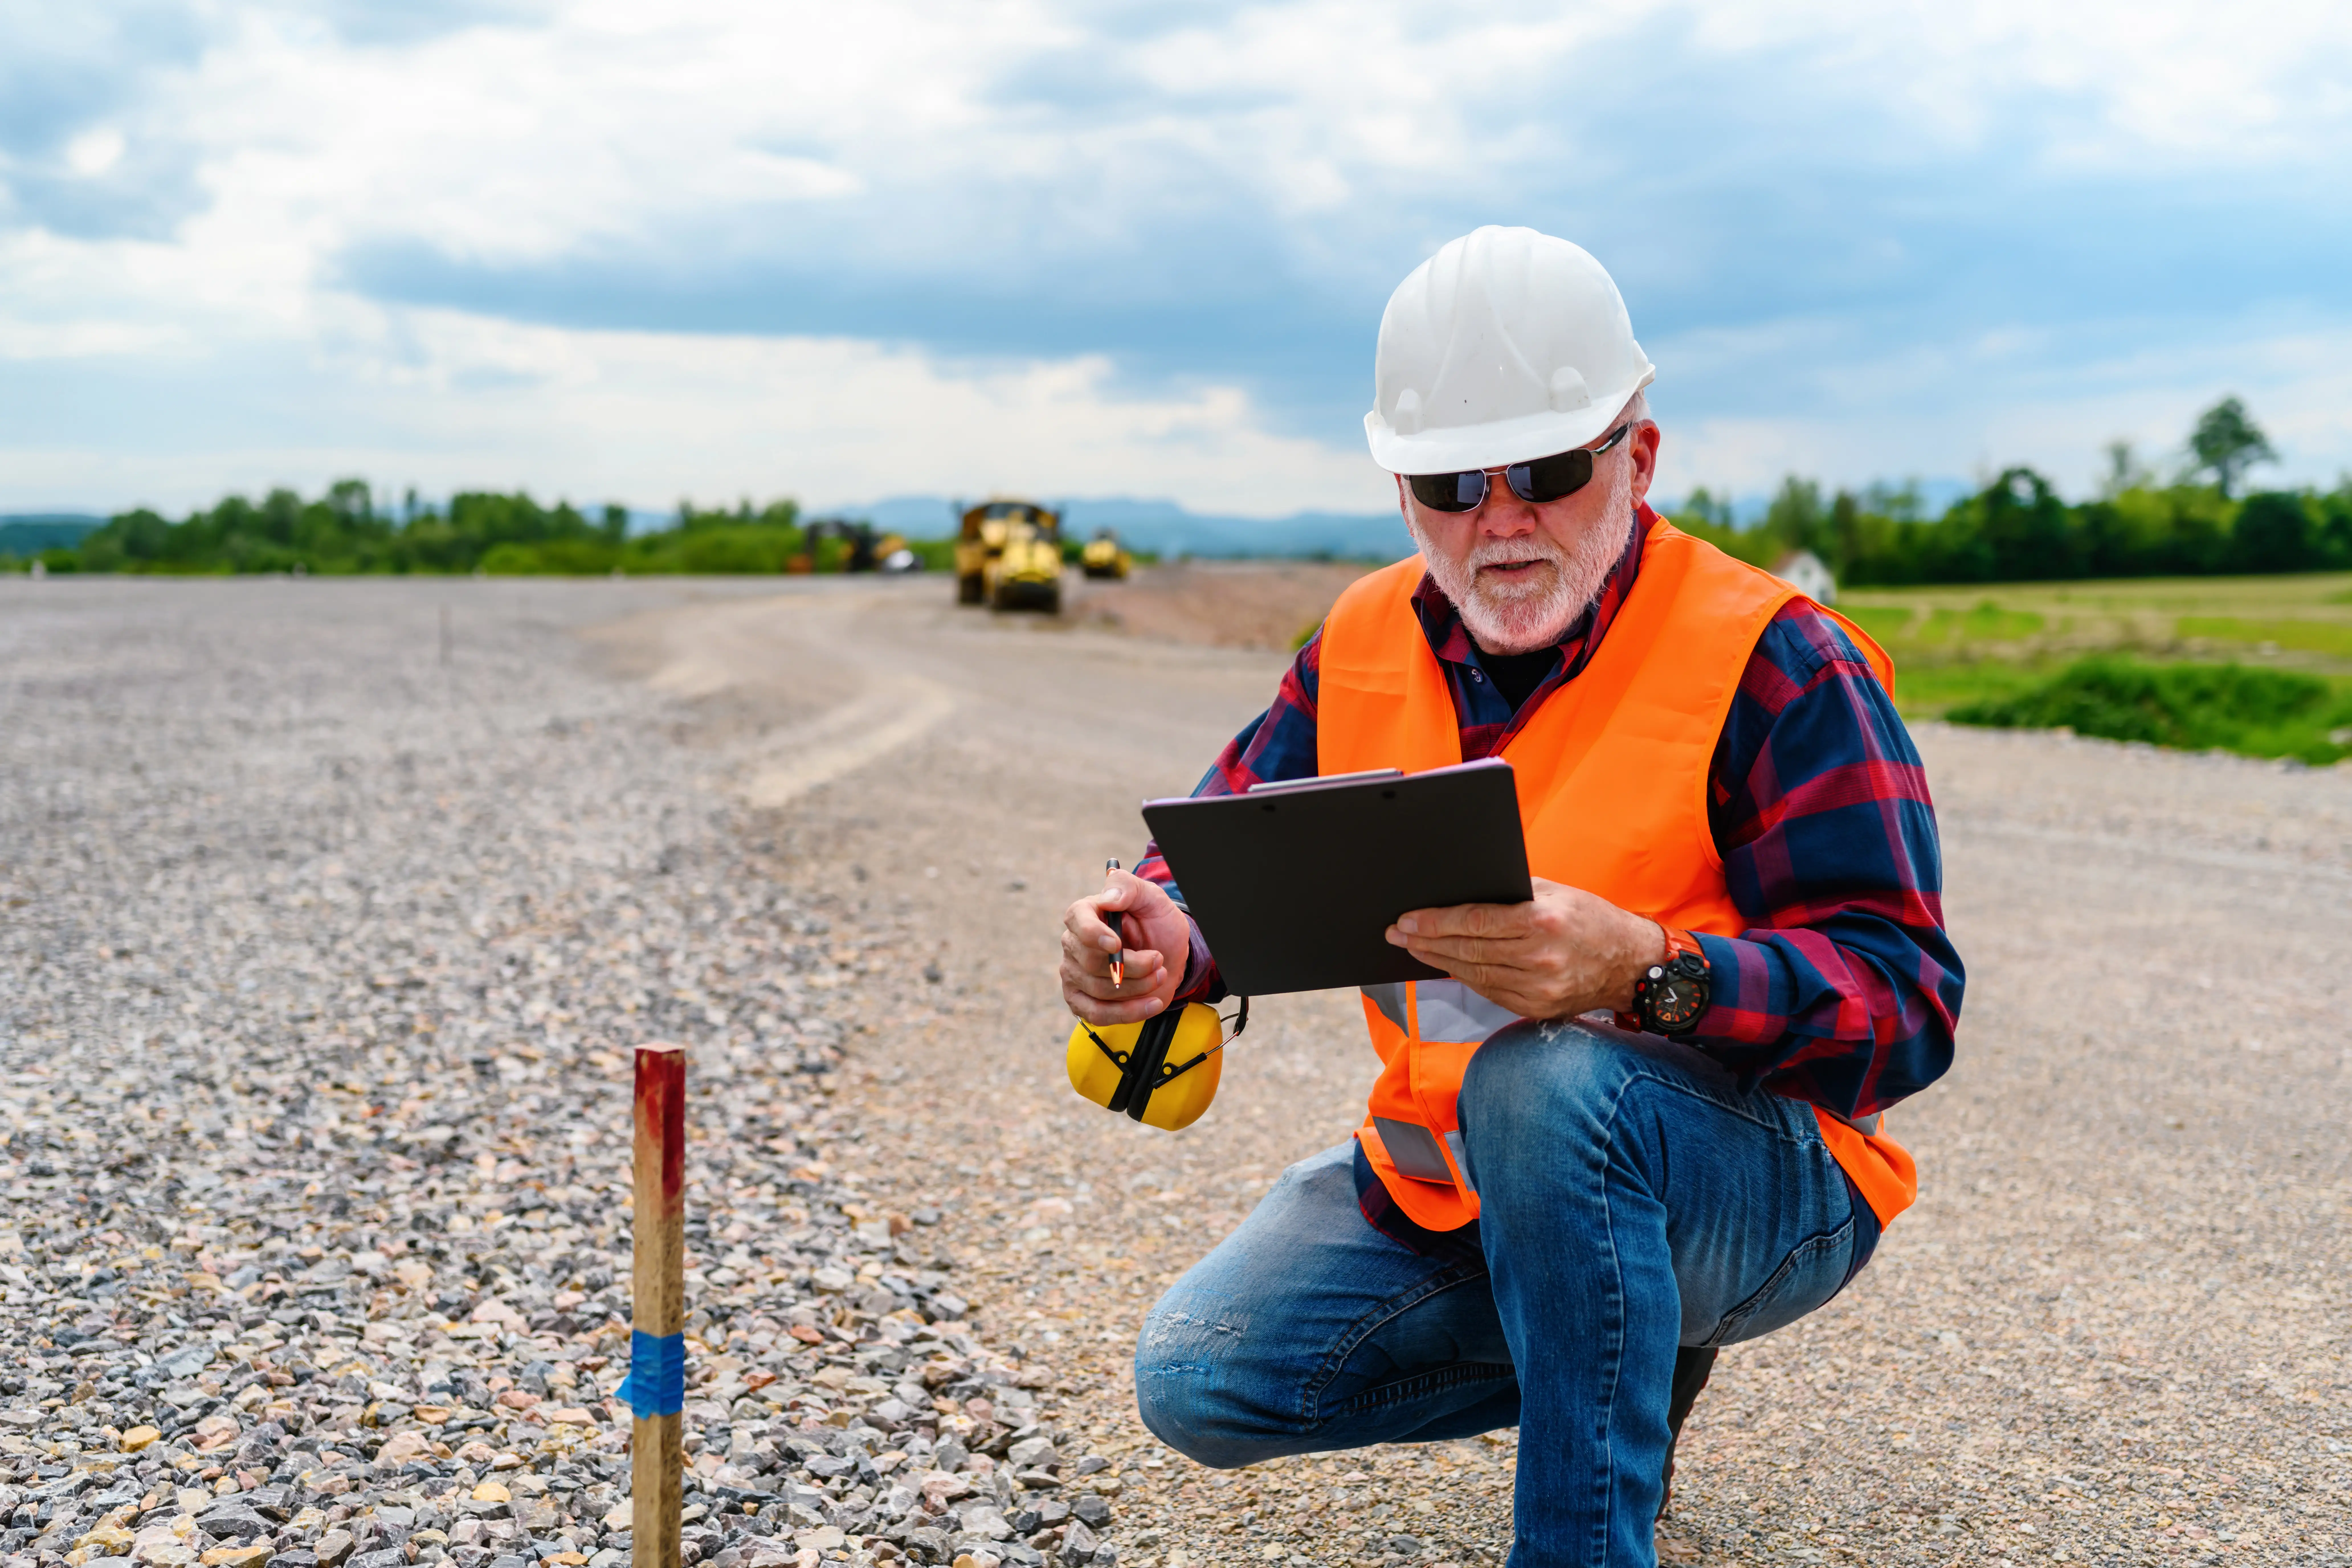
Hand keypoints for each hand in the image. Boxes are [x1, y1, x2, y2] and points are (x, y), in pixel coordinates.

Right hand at [1060, 868, 1189, 1024]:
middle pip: (1091, 962)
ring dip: (1137, 987)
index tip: (1117, 943)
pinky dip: (1128, 1013)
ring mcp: (1074, 974)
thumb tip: (1108, 899)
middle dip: (1132, 966)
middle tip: (1158, 960)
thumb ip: (1129, 888)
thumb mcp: (1151, 898)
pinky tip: (1152, 1003)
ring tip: (1159, 975)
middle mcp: (1073, 944)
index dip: (1093, 934)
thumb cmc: (1156, 923)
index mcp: (1084, 913)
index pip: (1077, 921)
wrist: (1167, 955)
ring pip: (1099, 990)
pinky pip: (1097, 1014)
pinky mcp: (1081, 1001)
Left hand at [1384, 877, 1664, 1020]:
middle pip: (1468, 950)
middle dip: (1426, 942)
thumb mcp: (1556, 892)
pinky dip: (1465, 978)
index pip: (1474, 921)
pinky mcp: (1537, 1008)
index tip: (1407, 920)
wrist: (1630, 963)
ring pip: (1474, 974)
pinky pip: (1490, 991)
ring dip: (1438, 962)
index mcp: (1541, 921)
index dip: (1435, 922)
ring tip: (1414, 949)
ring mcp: (1538, 988)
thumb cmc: (1591, 919)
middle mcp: (1539, 957)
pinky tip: (1446, 967)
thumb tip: (1463, 892)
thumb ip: (1512, 892)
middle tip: (1398, 934)